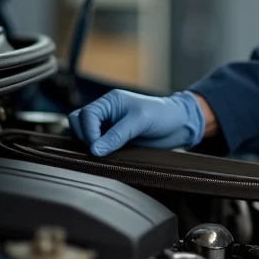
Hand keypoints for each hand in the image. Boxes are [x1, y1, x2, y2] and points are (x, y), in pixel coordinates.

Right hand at [68, 89, 204, 156]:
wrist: (179, 125)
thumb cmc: (163, 115)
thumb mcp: (140, 121)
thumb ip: (117, 135)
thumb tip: (94, 150)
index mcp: (110, 102)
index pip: (85, 115)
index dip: (88, 132)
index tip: (97, 147)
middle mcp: (106, 112)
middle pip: (78, 122)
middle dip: (84, 137)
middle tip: (99, 150)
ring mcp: (109, 126)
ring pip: (84, 134)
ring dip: (88, 144)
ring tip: (103, 154)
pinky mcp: (114, 139)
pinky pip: (97, 144)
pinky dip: (96, 150)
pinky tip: (105, 157)